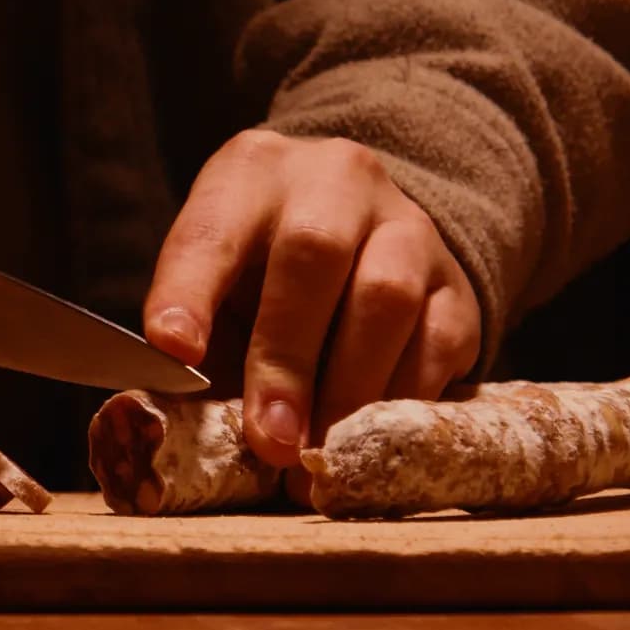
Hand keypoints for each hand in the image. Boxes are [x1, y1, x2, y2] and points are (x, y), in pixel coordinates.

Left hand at [144, 130, 481, 476]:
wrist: (365, 235)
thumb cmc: (264, 278)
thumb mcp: (218, 287)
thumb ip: (196, 345)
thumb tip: (173, 429)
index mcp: (251, 174)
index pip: (213, 227)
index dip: (190, 290)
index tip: (174, 351)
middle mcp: (335, 180)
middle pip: (314, 254)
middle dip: (286, 359)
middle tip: (270, 442)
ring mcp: (407, 226)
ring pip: (387, 296)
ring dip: (348, 388)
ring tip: (317, 455)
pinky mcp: (456, 283)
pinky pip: (439, 340)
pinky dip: (400, 398)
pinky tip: (367, 438)